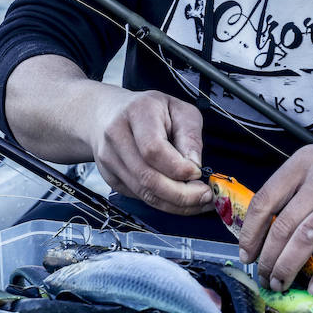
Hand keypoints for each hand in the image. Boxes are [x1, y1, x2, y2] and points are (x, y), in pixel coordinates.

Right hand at [90, 88, 213, 214]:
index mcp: (137, 112)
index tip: (198, 173)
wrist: (109, 112)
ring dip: (174, 203)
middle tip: (204, 196)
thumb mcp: (179, 110)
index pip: (154, 150)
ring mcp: (108, 158)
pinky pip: (138, 196)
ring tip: (197, 200)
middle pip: (147, 177)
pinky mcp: (109, 176)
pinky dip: (162, 202)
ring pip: (143, 192)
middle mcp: (116, 135)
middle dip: (180, 194)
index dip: (178, 168)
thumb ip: (190, 135)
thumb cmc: (151, 110)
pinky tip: (179, 198)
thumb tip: (195, 165)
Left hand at [237, 122, 312, 291]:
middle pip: (282, 226)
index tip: (246, 253)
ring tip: (282, 284)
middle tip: (264, 276)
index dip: (250, 232)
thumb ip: (300, 185)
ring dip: (288, 267)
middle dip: (268, 258)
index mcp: (303, 163)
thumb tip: (274, 224)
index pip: (264, 200)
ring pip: (305, 239)